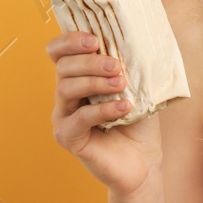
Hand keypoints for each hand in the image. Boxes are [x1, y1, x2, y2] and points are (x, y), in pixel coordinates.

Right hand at [47, 31, 163, 197]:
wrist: (143, 162)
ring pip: (66, 88)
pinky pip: (79, 118)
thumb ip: (128, 65)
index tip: (95, 40)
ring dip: (95, 82)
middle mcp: (65, 94)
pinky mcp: (67, 137)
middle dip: (90, 62)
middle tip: (116, 66)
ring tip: (121, 85)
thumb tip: (133, 40)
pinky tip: (124, 107)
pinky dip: (102, 109)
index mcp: (78, 77)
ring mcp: (63, 116)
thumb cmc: (139, 122)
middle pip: (63, 67)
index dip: (70, 40)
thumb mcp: (137, 87)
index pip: (58, 51)